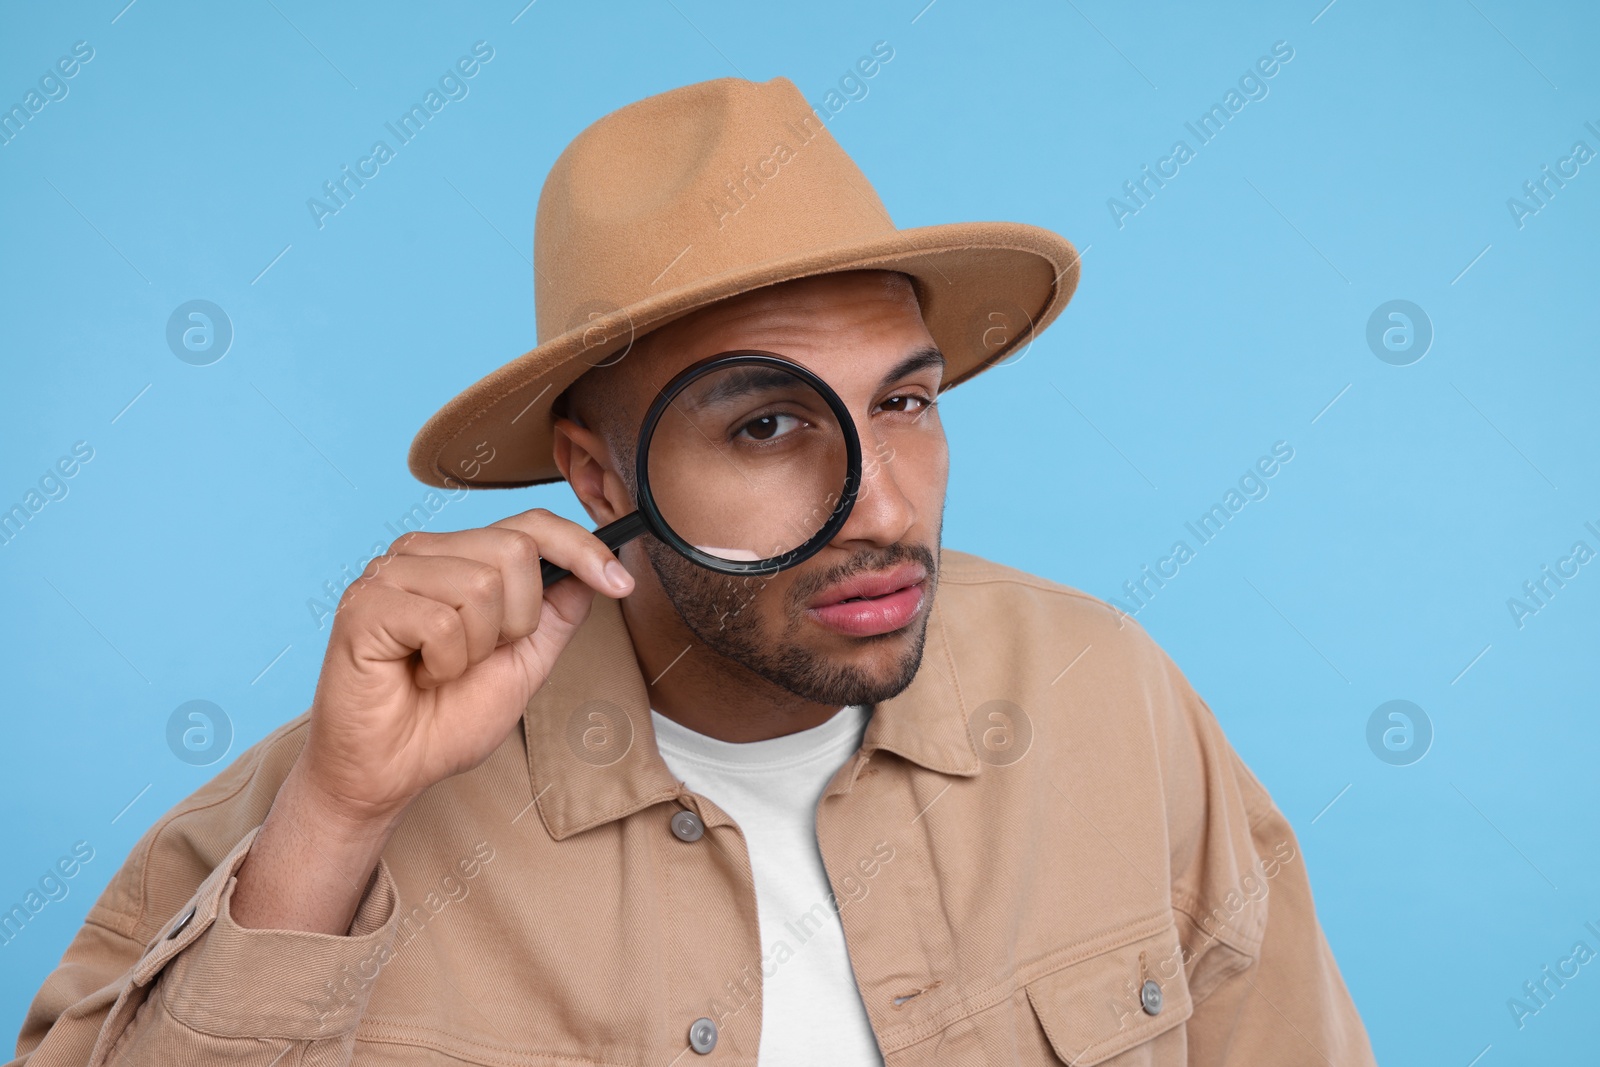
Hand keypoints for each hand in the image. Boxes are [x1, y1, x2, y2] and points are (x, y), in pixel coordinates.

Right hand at [297, 507, 633, 823]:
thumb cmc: (445, 720)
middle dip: (517, 620)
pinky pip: (440, 621)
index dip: (582, 548)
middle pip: (513, 550)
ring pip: (480, 585)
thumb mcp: (524, 663)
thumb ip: (556, 614)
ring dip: (476, 647)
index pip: (530, 526)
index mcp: (458, 559)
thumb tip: (594, 572)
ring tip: (443, 668)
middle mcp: (423, 554)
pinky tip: (419, 674)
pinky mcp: (364, 604)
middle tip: (478, 657)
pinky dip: (444, 662)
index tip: (621, 584)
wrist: (390, 771)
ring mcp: (389, 573)